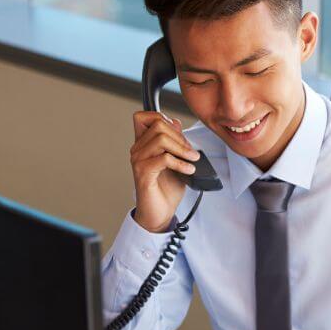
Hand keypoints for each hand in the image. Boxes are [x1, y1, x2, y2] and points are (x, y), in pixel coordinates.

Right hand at [129, 111, 199, 232]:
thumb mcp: (176, 160)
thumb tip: (175, 122)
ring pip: (161, 139)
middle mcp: (138, 150)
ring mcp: (138, 161)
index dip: (163, 118)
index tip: (179, 135)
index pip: (143, 116)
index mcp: (144, 144)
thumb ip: (175, 141)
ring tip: (192, 160)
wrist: (160, 213)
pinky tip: (188, 170)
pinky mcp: (143, 173)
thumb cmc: (166, 189)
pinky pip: (163, 158)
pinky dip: (180, 163)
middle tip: (191, 152)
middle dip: (180, 136)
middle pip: (158, 125)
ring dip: (182, 149)